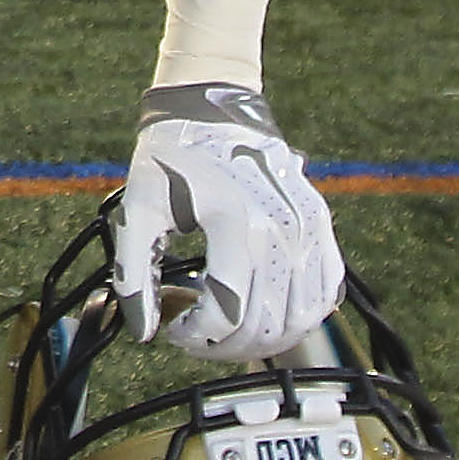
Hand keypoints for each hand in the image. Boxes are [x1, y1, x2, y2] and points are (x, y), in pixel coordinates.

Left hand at [114, 81, 344, 362]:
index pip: (228, 311)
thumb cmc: (170, 161)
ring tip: (224, 329)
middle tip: (194, 334)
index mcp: (236, 223)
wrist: (213, 113)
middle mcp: (284, 230)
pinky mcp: (323, 229)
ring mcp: (311, 231)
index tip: (172, 329)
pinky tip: (262, 313)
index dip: (196, 336)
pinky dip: (296, 318)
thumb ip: (134, 276)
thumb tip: (144, 333)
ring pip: (301, 320)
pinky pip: (324, 296)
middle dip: (224, 345)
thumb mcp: (138, 212)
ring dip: (261, 341)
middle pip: (266, 324)